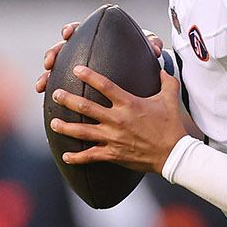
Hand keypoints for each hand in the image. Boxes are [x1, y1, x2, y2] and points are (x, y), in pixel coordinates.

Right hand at [35, 20, 166, 93]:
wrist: (141, 74)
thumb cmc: (142, 58)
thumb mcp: (148, 50)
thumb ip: (151, 44)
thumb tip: (154, 49)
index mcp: (98, 40)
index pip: (80, 31)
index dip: (71, 30)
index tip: (67, 34)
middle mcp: (83, 54)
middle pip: (62, 51)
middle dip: (53, 54)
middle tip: (49, 63)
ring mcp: (77, 70)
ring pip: (57, 72)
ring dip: (46, 77)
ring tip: (41, 87)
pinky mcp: (78, 88)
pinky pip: (62, 92)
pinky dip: (51, 98)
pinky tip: (46, 106)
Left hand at [50, 67, 187, 174]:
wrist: (173, 154)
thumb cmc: (171, 126)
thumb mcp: (170, 99)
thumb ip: (166, 81)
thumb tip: (162, 69)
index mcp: (129, 103)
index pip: (104, 86)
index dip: (88, 76)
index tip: (76, 70)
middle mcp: (118, 119)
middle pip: (86, 108)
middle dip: (67, 100)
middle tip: (55, 94)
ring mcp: (114, 138)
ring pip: (83, 132)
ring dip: (65, 127)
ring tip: (53, 123)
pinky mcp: (113, 154)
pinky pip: (91, 156)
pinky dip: (77, 157)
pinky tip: (65, 155)